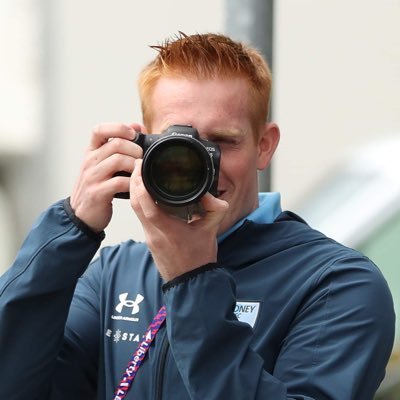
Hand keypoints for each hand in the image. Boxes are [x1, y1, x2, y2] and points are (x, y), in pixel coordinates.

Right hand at [70, 123, 142, 231]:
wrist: (81, 215)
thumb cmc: (97, 187)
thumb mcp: (103, 164)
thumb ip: (118, 146)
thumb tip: (136, 126)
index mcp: (91, 152)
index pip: (99, 130)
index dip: (118, 127)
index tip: (133, 133)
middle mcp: (90, 162)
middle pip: (116, 144)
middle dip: (135, 149)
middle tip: (142, 158)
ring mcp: (92, 177)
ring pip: (118, 160)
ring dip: (135, 165)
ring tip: (139, 172)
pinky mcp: (98, 193)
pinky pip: (119, 182)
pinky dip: (132, 182)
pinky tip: (135, 185)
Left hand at [130, 159, 228, 280]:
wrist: (190, 280)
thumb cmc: (199, 259)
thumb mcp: (211, 230)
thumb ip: (215, 209)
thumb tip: (211, 195)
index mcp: (169, 231)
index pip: (148, 208)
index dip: (141, 187)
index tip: (142, 169)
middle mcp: (154, 234)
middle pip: (135, 205)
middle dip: (134, 183)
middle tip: (138, 165)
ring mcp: (149, 237)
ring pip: (135, 210)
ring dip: (134, 191)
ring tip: (140, 175)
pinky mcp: (149, 239)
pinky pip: (139, 216)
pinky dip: (139, 202)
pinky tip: (145, 193)